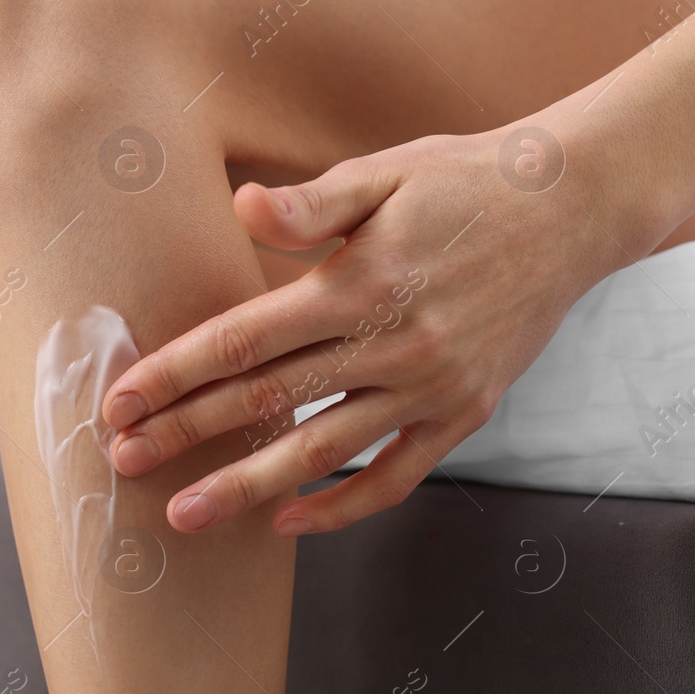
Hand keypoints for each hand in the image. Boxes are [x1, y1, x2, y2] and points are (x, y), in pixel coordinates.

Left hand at [101, 121, 651, 536]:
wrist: (574, 208)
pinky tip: (285, 520)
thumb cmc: (464, 181)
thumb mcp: (385, 173)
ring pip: (324, 451)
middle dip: (187, 433)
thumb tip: (242, 206)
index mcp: (362, 283)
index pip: (244, 339)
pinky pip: (395, 476)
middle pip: (270, 400)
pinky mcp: (464, 413)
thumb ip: (310, 203)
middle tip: (122, 461)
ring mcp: (433, 387)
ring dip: (247, 487)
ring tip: (184, 513)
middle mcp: (396, 344)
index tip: (120, 401)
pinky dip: (340, 505)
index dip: (175, 373)